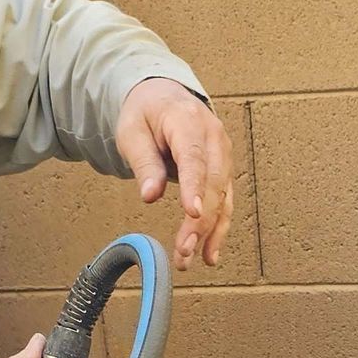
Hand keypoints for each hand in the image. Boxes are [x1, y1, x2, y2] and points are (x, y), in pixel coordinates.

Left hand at [115, 77, 235, 269]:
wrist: (164, 98)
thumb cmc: (147, 114)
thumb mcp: (133, 132)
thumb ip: (144, 163)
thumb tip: (150, 196)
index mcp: (188, 121)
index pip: (194, 158)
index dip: (194, 187)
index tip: (192, 213)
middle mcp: (214, 138)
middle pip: (213, 183)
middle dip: (200, 220)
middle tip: (183, 249)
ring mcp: (223, 155)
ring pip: (223, 197)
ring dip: (210, 231)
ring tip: (191, 259)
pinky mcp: (224, 172)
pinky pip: (225, 203)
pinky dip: (218, 229)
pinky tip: (209, 253)